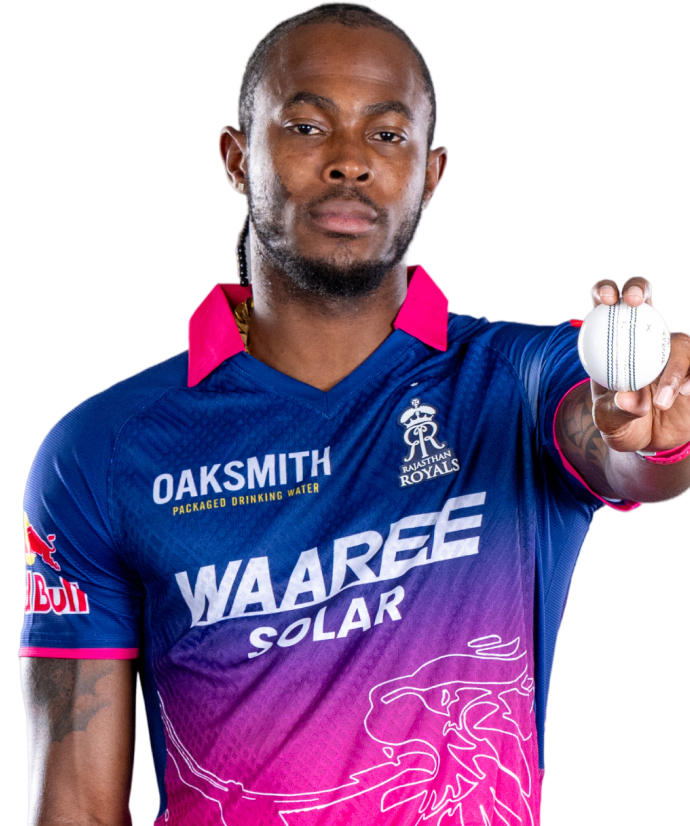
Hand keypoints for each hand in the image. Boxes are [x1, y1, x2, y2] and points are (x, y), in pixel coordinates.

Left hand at [589, 276, 689, 452]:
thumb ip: (616, 410)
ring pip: (682, 341)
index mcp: (614, 339)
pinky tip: (686, 392)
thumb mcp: (611, 421)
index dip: (605, 289)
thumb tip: (627, 397)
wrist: (652, 441)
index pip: (607, 303)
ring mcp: (675, 348)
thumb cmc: (622, 422)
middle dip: (638, 287)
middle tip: (633, 302)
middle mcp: (644, 334)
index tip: (606, 300)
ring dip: (674, 369)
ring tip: (660, 402)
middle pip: (644, 294)